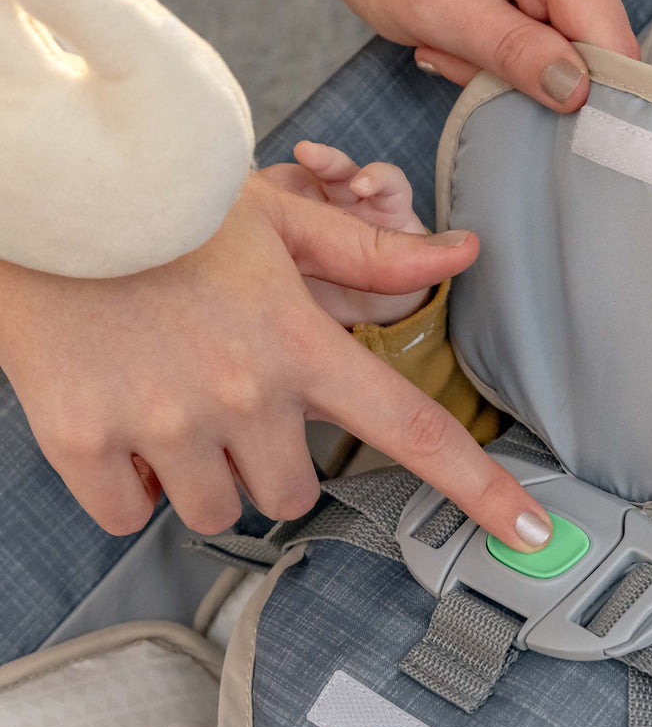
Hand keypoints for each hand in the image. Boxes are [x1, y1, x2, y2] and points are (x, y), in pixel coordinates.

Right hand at [0, 173, 552, 550]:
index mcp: (303, 342)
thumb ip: (371, 252)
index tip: (528, 533)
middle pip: (297, 493)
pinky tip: (126, 432)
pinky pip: (132, 516)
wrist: (48, 193)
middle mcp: (245, 393)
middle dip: (274, 461)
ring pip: (219, 512)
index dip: (481, 491)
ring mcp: (164, 422)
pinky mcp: (84, 441)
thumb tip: (460, 253)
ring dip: (209, 478)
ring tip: (176, 406)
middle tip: (235, 403)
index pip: (414, 431)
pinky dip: (135, 489)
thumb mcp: (279, 217)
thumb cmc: (166, 205)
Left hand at [277, 0, 639, 110]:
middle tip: (469, 56)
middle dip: (538, 72)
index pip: (612, 40)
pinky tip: (485, 17)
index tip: (539, 115)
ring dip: (527, 56)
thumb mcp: (437, 8)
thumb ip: (510, 50)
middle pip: (596, 43)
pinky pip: (564, 21)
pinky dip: (524, 36)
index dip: (588, 92)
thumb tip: (576, 91)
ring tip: (470, 31)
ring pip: (579, 39)